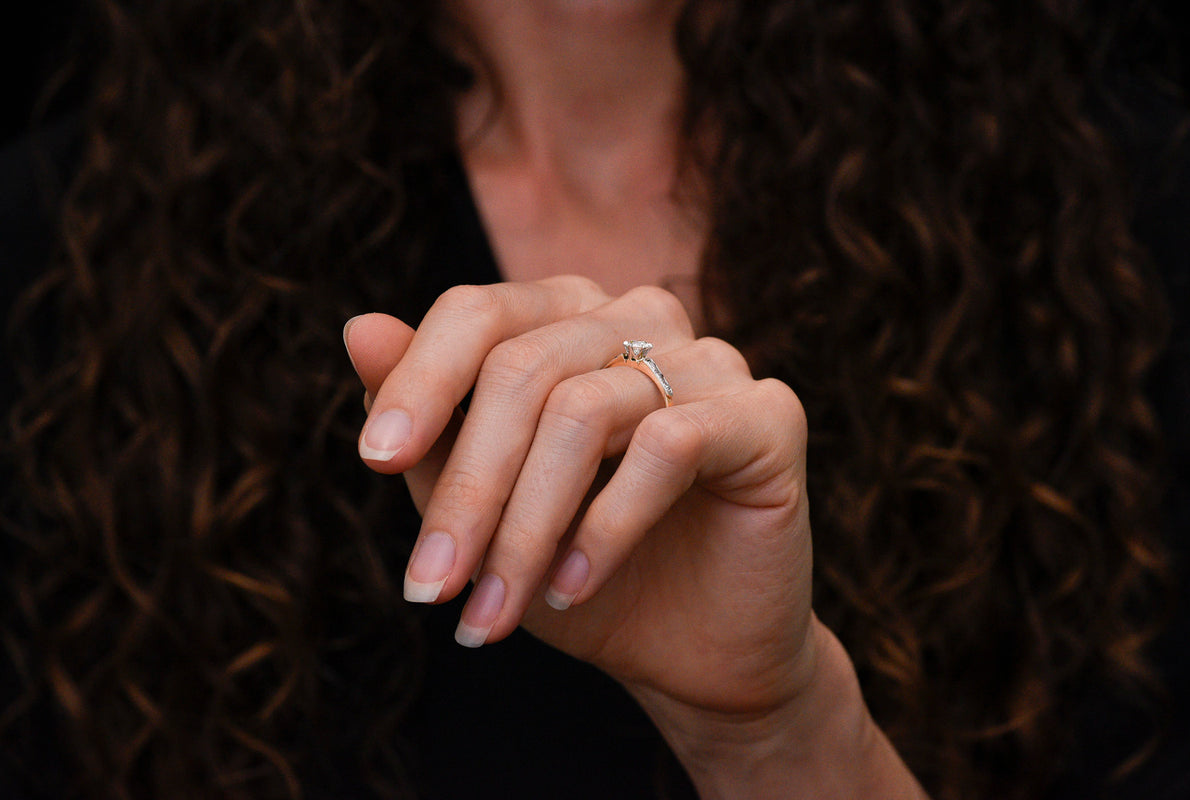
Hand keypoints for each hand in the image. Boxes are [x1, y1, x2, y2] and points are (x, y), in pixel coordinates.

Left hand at [344, 277, 924, 797]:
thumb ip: (429, 423)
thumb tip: (356, 329)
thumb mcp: (484, 505)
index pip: (479, 314)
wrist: (693, 651)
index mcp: (569, 321)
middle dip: (468, 490)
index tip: (375, 464)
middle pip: (523, 369)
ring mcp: (710, 360)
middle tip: (430, 589)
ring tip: (493, 611)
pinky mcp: (768, 414)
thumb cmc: (576, 570)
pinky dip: (606, 527)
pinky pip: (667, 446)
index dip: (420, 381)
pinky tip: (573, 590)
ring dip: (525, 528)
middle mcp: (640, 319)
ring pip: (585, 411)